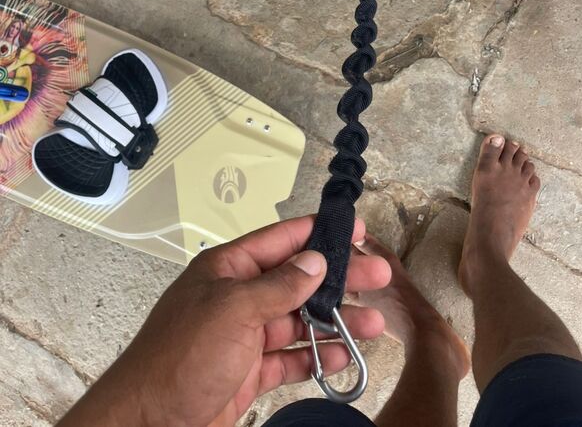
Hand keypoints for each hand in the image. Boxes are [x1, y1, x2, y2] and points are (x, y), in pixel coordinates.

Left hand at [58, 215, 391, 426]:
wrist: (148, 422)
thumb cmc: (176, 358)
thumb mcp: (232, 311)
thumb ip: (278, 286)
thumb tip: (314, 261)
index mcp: (229, 269)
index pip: (282, 240)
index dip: (319, 233)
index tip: (354, 230)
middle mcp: (239, 297)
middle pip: (298, 280)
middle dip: (339, 278)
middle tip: (377, 275)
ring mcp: (245, 335)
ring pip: (300, 321)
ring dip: (336, 321)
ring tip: (372, 323)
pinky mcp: (249, 371)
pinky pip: (291, 358)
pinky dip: (317, 357)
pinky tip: (342, 356)